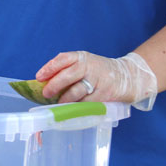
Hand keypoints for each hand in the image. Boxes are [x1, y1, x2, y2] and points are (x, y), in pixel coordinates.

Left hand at [36, 50, 156, 110]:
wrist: (126, 76)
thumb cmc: (96, 71)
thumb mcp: (84, 63)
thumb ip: (67, 69)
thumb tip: (44, 83)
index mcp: (81, 57)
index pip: (63, 59)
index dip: (49, 68)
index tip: (38, 77)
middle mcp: (89, 66)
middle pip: (68, 75)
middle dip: (55, 85)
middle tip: (46, 93)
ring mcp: (98, 80)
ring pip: (77, 92)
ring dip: (65, 99)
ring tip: (58, 103)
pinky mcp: (105, 94)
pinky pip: (86, 103)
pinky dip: (77, 106)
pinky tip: (72, 108)